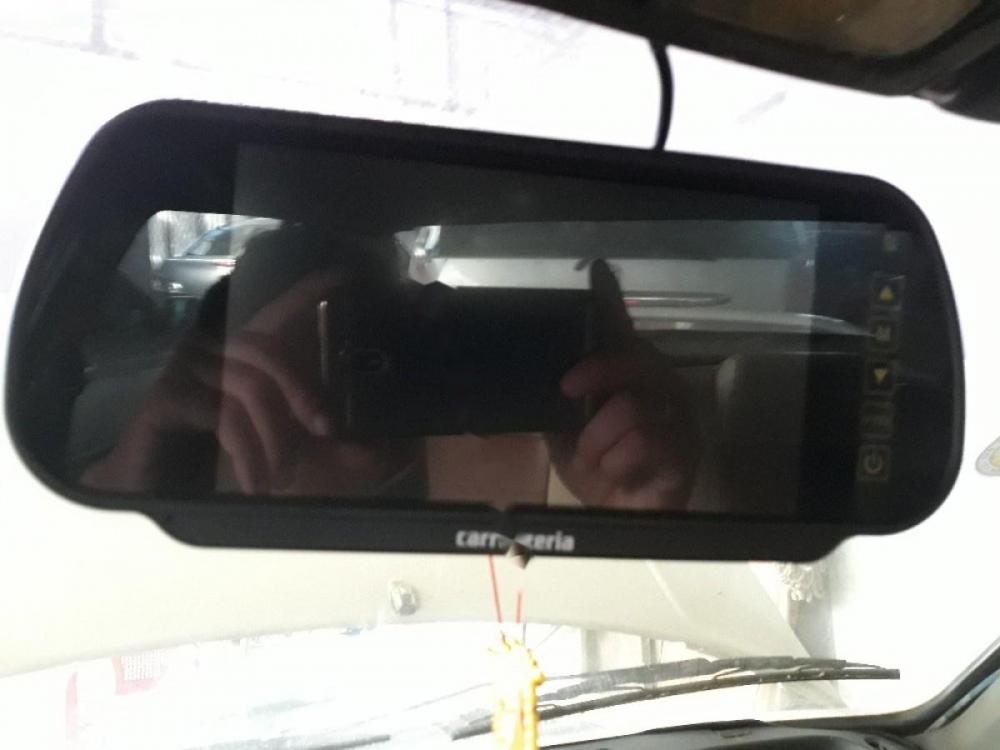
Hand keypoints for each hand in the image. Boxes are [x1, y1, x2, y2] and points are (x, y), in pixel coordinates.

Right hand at [82, 273, 394, 494]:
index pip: (277, 313)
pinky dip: (245, 449)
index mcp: (244, 356)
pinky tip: (252, 480)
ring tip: (280, 476)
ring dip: (273, 433)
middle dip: (302, 391)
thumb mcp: (284, 452)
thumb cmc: (219, 461)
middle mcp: (214, 350)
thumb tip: (375, 450)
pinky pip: (219, 413)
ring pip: (247, 385)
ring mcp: (186, 370)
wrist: (154, 488)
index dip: (307, 292)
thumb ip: (323, 448)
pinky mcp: (166, 398)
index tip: (342, 276)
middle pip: (266, 349)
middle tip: (322, 431)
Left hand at [548, 260, 698, 510]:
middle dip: (594, 375)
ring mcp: (677, 416)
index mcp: (630, 376)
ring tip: (598, 461)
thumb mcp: (567, 431)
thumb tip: (526, 375)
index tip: (599, 273)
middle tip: (569, 392)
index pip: (623, 331)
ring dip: (599, 442)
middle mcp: (660, 386)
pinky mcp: (685, 450)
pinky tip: (619, 474)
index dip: (611, 301)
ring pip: (631, 407)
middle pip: (632, 357)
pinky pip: (643, 443)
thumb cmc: (598, 469)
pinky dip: (617, 463)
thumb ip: (560, 401)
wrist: (621, 517)